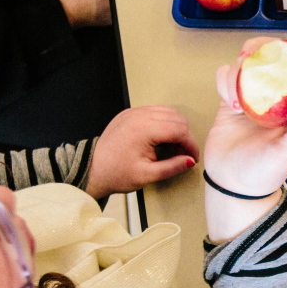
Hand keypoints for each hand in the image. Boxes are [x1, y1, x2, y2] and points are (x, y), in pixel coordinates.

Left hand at [84, 106, 200, 198]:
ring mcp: (133, 112)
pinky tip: (160, 140)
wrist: (94, 170)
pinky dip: (164, 123)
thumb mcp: (147, 175)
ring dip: (175, 128)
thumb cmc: (117, 174)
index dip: (191, 144)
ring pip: (168, 112)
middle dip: (185, 136)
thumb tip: (190, 161)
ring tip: (171, 148)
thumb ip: (172, 167)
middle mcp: (139, 115)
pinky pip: (155, 112)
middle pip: (176, 118)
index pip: (179, 129)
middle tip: (182, 155)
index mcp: (143, 129)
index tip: (192, 158)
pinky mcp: (130, 113)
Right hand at [203, 37, 286, 241]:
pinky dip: (225, 80)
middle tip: (252, 52)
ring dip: (241, 66)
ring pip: (249, 63)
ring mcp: (253, 96)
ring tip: (235, 93)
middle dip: (266, 47)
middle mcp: (277, 97)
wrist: (233, 185)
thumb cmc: (264, 174)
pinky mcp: (231, 100)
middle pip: (277, 58)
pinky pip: (227, 76)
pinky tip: (227, 101)